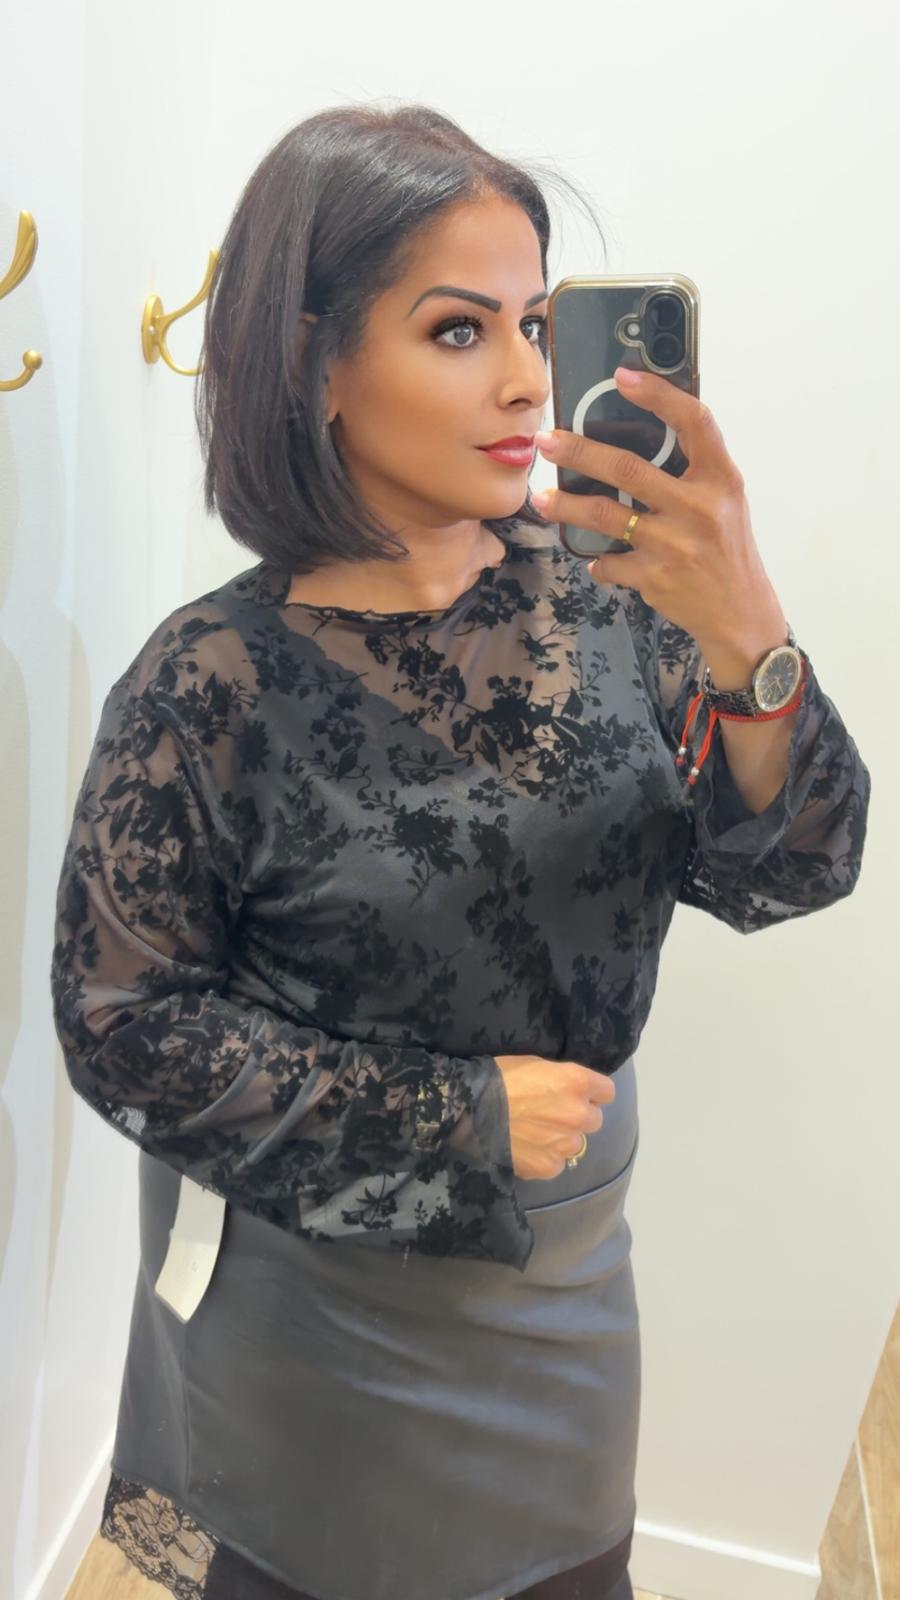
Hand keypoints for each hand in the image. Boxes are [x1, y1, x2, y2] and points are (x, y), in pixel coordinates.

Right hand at [493, 1054, 615, 1180]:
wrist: (468, 1109)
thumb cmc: (499, 1077)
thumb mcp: (536, 1065)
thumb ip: (561, 1079)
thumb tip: (570, 1091)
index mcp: (577, 1082)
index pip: (606, 1092)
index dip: (591, 1093)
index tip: (576, 1094)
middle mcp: (579, 1114)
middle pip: (594, 1119)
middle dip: (577, 1117)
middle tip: (551, 1115)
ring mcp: (565, 1144)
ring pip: (575, 1144)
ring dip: (562, 1139)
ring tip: (536, 1134)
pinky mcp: (549, 1166)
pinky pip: (557, 1163)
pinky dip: (545, 1158)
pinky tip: (526, 1149)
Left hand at [532, 368, 785, 660]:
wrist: (741, 614)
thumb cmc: (727, 550)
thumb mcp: (725, 502)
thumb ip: (693, 471)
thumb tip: (636, 437)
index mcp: (721, 480)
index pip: (694, 422)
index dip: (659, 395)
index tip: (623, 376)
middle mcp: (700, 508)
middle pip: (628, 468)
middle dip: (579, 453)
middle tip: (546, 442)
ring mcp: (675, 544)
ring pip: (605, 515)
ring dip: (566, 506)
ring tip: (541, 498)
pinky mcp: (655, 577)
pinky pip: (610, 561)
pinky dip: (599, 560)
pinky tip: (596, 559)